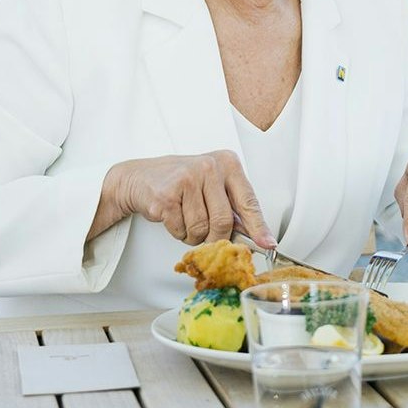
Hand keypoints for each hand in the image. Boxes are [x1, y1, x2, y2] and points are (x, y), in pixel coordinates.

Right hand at [100, 151, 270, 247]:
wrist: (140, 177)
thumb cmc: (182, 183)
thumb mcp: (213, 186)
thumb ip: (234, 207)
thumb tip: (258, 237)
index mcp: (227, 163)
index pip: (248, 201)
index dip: (258, 227)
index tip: (268, 244)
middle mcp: (209, 167)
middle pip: (224, 221)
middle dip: (217, 239)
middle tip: (209, 238)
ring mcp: (187, 179)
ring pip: (201, 229)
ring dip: (194, 235)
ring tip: (186, 218)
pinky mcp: (166, 195)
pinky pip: (181, 230)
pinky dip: (178, 232)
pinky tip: (173, 216)